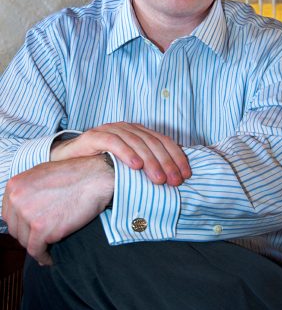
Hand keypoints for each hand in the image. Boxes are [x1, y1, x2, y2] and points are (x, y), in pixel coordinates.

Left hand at [2, 155, 113, 265]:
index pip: (8, 214)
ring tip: (48, 246)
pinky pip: (36, 250)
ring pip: (24, 241)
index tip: (30, 227)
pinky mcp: (41, 228)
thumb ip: (27, 190)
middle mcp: (17, 199)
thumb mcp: (42, 174)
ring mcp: (28, 214)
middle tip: (42, 237)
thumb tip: (21, 208)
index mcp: (15, 185)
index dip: (20, 223)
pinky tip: (49, 258)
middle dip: (28, 235)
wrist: (95, 178)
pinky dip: (43, 256)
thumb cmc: (74, 174)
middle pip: (15, 229)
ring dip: (37, 245)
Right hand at [51, 122, 190, 185]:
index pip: (164, 141)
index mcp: (138, 132)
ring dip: (150, 161)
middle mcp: (127, 128)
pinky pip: (114, 142)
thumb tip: (171, 182)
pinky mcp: (94, 135)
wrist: (67, 161)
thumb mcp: (128, 167)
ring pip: (136, 142)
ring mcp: (111, 129)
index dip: (177, 157)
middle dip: (167, 162)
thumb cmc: (100, 166)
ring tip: (159, 179)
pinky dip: (126, 153)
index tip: (186, 175)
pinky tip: (135, 165)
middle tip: (175, 181)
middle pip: (153, 142)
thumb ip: (146, 168)